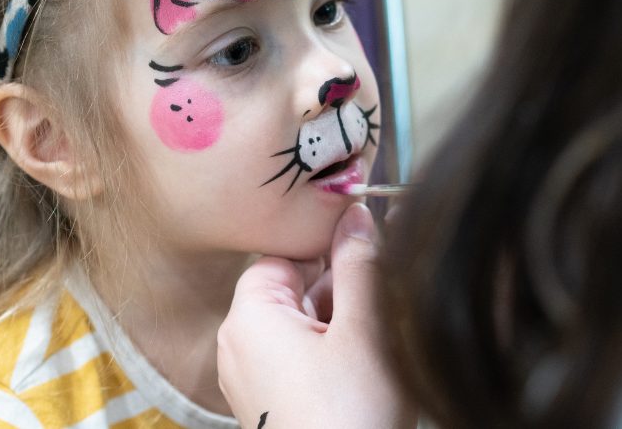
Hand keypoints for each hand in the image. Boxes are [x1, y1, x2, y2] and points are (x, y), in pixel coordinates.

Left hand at [217, 203, 413, 428]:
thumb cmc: (351, 419)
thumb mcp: (365, 329)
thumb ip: (359, 263)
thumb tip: (353, 212)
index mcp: (249, 317)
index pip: (285, 254)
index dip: (329, 247)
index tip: (369, 248)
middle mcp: (239, 345)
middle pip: (294, 287)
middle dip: (341, 290)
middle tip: (383, 304)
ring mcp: (251, 378)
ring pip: (301, 323)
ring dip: (341, 323)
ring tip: (376, 345)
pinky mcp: (270, 402)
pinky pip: (299, 357)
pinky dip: (332, 354)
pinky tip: (363, 369)